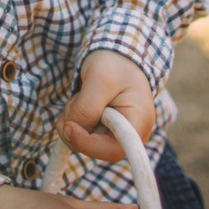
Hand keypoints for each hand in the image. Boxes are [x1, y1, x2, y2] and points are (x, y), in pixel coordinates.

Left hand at [59, 48, 154, 162]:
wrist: (116, 58)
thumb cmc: (114, 65)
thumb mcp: (99, 79)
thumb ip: (87, 108)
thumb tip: (71, 132)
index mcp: (139, 122)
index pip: (113, 150)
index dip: (87, 144)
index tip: (69, 127)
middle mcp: (130, 136)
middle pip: (93, 147)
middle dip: (76, 124)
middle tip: (78, 98)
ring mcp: (116, 136)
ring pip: (81, 141)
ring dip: (73, 119)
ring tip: (84, 95)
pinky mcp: (103, 134)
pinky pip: (79, 135)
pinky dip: (73, 119)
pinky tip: (82, 102)